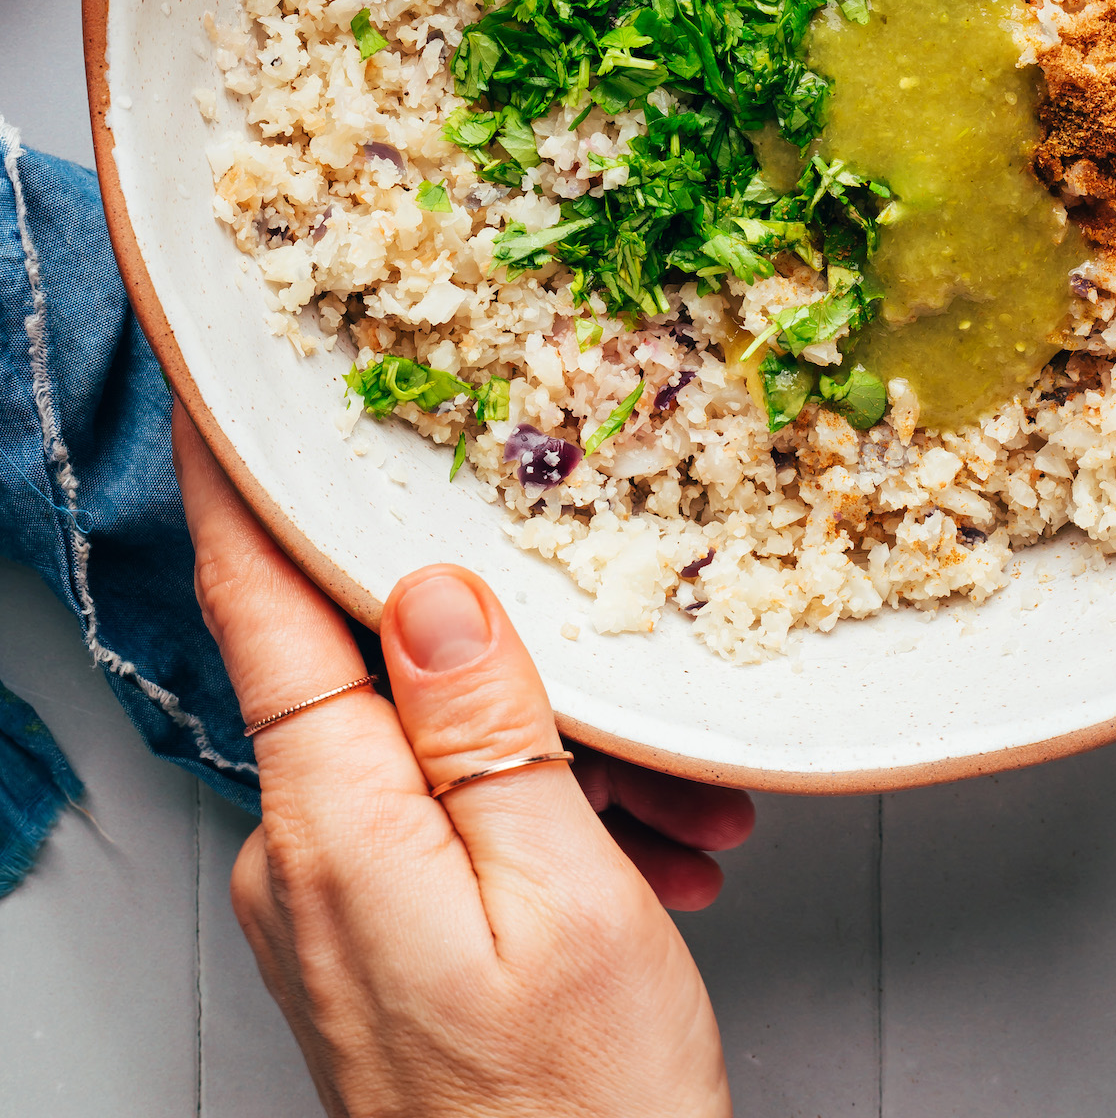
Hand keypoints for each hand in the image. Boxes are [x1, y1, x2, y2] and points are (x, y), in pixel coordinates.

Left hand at [172, 403, 749, 1116]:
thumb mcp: (566, 892)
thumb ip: (487, 727)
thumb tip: (432, 594)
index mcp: (335, 830)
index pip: (262, 615)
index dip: (238, 495)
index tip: (216, 400)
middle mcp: (304, 862)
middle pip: (378, 675)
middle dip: (515, 665)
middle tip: (635, 706)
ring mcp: (329, 908)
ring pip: (434, 752)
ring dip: (557, 763)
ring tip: (672, 822)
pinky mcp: (369, 941)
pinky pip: (444, 825)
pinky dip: (542, 822)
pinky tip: (637, 861)